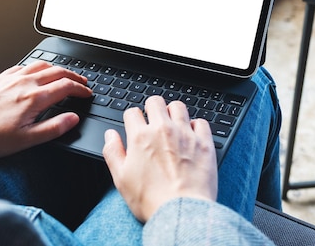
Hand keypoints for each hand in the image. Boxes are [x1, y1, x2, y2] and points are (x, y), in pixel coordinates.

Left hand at [0, 61, 91, 157]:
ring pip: (41, 65)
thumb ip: (53, 128)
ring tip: (65, 74)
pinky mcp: (1, 78)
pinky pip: (24, 65)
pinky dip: (37, 66)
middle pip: (57, 71)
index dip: (81, 90)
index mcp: (34, 98)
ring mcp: (12, 78)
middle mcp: (25, 83)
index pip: (66, 87)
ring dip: (57, 68)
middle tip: (83, 82)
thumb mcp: (26, 140)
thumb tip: (73, 119)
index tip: (87, 94)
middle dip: (74, 76)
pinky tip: (37, 71)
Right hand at [103, 96, 217, 222]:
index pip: (132, 112)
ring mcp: (185, 134)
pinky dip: (195, 125)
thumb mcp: (120, 178)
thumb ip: (112, 152)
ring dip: (173, 112)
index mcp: (140, 137)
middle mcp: (163, 130)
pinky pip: (201, 122)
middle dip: (151, 108)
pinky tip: (191, 135)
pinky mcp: (204, 143)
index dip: (132, 118)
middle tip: (153, 119)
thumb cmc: (151, 200)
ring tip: (172, 123)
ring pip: (178, 106)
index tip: (135, 125)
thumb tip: (110, 135)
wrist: (182, 212)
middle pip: (155, 101)